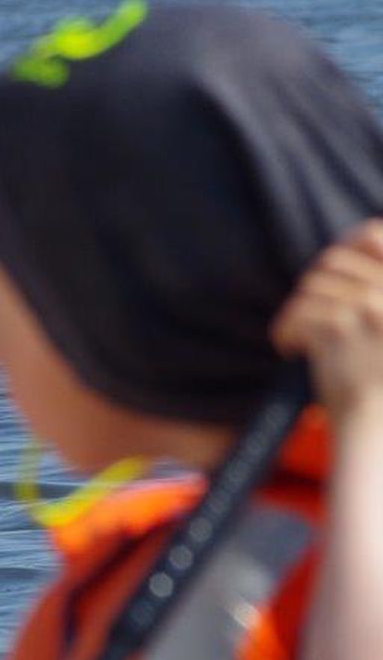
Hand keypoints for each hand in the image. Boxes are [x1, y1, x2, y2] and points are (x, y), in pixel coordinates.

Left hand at [272, 220, 382, 426]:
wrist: (376, 422)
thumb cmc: (381, 374)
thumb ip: (376, 290)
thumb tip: (363, 238)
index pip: (373, 236)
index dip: (351, 242)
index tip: (335, 263)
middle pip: (331, 261)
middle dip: (313, 286)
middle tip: (308, 314)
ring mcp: (369, 306)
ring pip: (309, 287)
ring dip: (297, 313)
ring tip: (299, 338)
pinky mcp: (339, 326)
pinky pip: (296, 311)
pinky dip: (285, 331)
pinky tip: (290, 349)